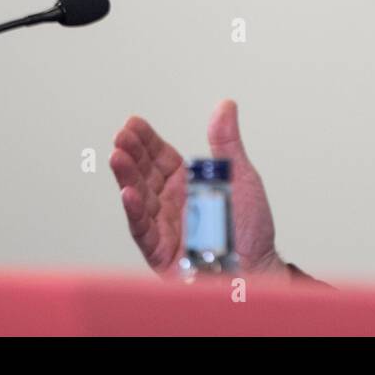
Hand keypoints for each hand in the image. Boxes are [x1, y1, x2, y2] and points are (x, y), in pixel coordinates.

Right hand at [110, 99, 287, 278]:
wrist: (257, 269)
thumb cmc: (250, 228)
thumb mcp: (240, 176)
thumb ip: (226, 142)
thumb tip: (225, 105)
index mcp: (187, 182)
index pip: (160, 156)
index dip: (146, 140)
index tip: (133, 123)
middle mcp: (170, 202)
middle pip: (145, 173)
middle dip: (132, 153)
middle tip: (121, 136)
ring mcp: (163, 226)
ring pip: (139, 197)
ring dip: (127, 177)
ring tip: (117, 156)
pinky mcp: (160, 251)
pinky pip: (144, 229)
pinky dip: (135, 211)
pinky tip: (127, 192)